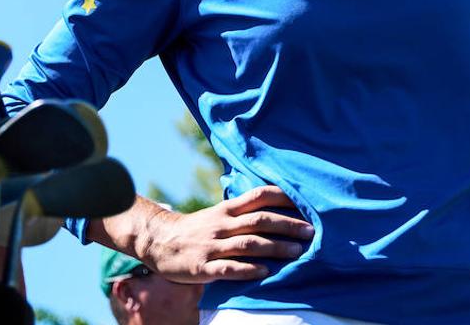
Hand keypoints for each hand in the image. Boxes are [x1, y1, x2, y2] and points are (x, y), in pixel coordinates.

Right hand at [139, 186, 313, 282]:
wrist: (157, 241)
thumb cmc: (196, 229)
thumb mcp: (217, 215)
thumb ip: (242, 213)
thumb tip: (276, 211)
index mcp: (226, 210)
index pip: (258, 196)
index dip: (283, 197)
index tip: (306, 202)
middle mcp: (222, 224)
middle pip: (259, 220)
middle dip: (287, 225)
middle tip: (311, 232)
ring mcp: (212, 245)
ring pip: (248, 244)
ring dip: (275, 247)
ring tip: (297, 253)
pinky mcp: (203, 267)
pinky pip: (228, 268)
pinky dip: (248, 270)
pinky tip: (265, 273)